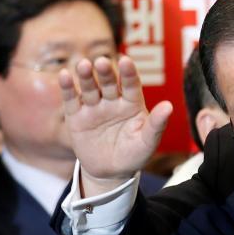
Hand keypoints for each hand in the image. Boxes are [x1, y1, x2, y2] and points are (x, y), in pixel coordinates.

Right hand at [60, 56, 172, 195]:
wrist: (111, 172)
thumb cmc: (134, 155)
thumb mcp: (147, 142)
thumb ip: (157, 124)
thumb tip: (169, 106)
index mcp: (132, 103)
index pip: (131, 85)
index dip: (128, 73)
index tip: (126, 61)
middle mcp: (113, 101)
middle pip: (109, 83)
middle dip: (105, 73)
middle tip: (102, 62)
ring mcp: (94, 107)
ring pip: (90, 88)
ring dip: (85, 76)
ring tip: (83, 65)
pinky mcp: (76, 116)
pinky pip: (72, 99)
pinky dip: (67, 87)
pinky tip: (64, 75)